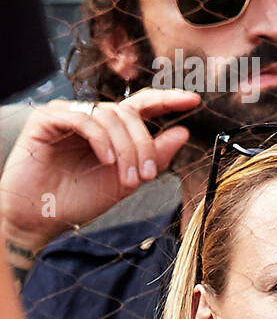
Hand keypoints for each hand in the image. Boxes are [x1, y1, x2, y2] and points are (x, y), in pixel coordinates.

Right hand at [0, 89, 200, 252]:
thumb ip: (155, 157)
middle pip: (130, 114)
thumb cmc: (80, 200)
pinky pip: (84, 119)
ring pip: (111, 116)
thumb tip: (183, 132)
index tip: (193, 100)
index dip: (167, 99)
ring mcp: (68, 114)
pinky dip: (101, 140)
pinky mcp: (47, 119)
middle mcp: (91, 117)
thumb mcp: (128, 179)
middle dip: (145, 145)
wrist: (40, 219)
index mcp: (111, 129)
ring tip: (127, 179)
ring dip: (126, 149)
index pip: (142, 105)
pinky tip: (106, 161)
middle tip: (147, 175)